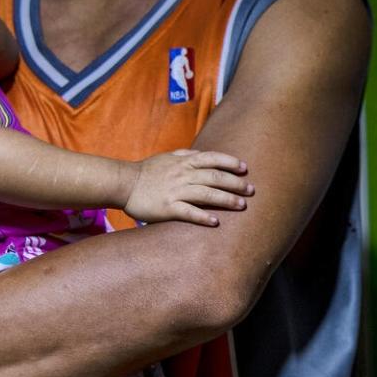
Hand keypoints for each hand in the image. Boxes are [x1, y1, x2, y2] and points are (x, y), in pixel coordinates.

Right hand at [124, 148, 254, 225]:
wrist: (124, 183)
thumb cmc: (148, 171)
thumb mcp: (168, 157)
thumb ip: (186, 155)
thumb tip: (203, 154)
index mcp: (184, 162)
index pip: (212, 159)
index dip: (230, 162)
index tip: (245, 168)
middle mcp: (183, 175)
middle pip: (215, 177)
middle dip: (235, 183)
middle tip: (251, 190)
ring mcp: (176, 191)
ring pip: (206, 194)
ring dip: (226, 199)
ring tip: (241, 205)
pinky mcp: (168, 208)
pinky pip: (189, 212)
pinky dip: (203, 216)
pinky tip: (216, 222)